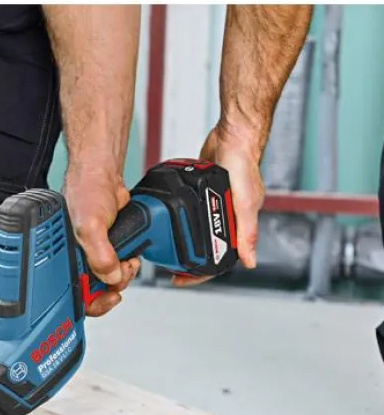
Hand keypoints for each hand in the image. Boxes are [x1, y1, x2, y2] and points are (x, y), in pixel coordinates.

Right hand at [62, 166, 140, 315]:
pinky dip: (127, 266)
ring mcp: (92, 254)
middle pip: (93, 290)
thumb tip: (111, 276)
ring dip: (122, 276)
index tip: (107, 298)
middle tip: (119, 275)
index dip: (91, 302)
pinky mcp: (107, 248)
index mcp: (63, 257)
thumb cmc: (86, 192)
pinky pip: (117, 267)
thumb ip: (100, 255)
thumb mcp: (90, 226)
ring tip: (126, 263)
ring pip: (108, 280)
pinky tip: (129, 256)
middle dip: (111, 287)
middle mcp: (75, 258)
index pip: (73, 294)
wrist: (104, 175)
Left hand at [172, 123, 264, 287]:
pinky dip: (179, 219)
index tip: (182, 280)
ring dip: (182, 241)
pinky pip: (190, 211)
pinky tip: (167, 223)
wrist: (233, 135)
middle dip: (187, 261)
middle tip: (167, 269)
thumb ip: (247, 232)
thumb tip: (250, 261)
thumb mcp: (245, 202)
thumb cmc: (244, 164)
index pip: (221, 258)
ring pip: (196, 230)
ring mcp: (214, 203)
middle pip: (205, 247)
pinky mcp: (203, 191)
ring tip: (164, 251)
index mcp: (240, 223)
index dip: (201, 274)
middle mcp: (227, 216)